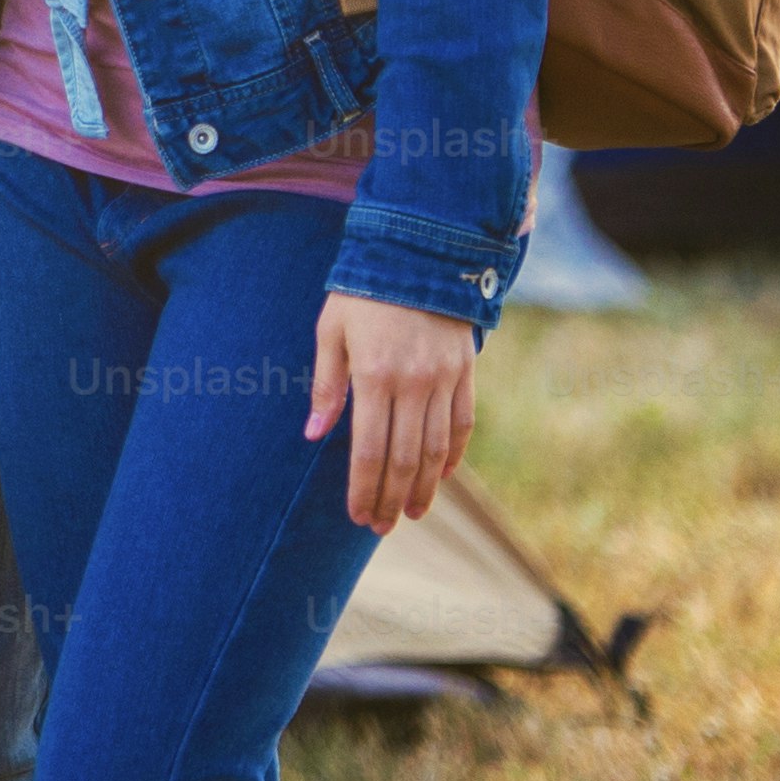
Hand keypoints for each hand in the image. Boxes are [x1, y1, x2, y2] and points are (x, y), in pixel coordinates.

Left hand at [309, 292, 476, 532]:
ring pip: (436, 450)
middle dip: (393, 499)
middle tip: (382, 528)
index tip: (357, 516)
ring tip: (412, 514)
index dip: (364, 488)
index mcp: (374, 375)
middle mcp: (413, 383)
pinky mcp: (465, 373)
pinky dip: (452, 456)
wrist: (417, 252)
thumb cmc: (361, 293)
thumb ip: (325, 385)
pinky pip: (462, 425)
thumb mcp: (331, 330)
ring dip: (425, 488)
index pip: (370, 450)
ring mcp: (444, 379)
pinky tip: (440, 477)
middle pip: (405, 459)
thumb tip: (314, 435)